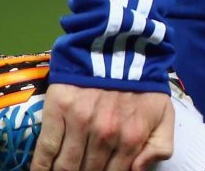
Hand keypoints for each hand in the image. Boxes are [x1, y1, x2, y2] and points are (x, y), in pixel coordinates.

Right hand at [32, 82, 172, 170]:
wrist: (118, 45)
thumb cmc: (142, 84)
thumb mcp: (164, 113)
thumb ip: (160, 145)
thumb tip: (139, 170)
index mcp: (132, 138)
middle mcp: (105, 135)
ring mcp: (80, 124)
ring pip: (65, 167)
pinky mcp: (58, 113)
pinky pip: (45, 151)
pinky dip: (40, 168)